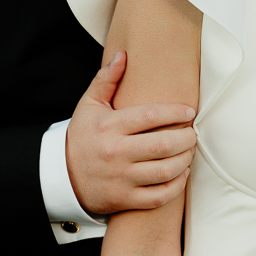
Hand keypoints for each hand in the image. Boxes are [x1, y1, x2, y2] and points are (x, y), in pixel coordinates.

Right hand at [67, 51, 196, 217]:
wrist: (62, 177)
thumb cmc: (82, 137)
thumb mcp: (88, 106)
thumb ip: (106, 80)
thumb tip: (123, 55)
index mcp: (109, 127)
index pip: (150, 116)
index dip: (175, 112)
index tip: (189, 111)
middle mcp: (116, 153)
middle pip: (163, 145)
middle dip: (186, 138)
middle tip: (192, 134)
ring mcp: (121, 179)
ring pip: (165, 170)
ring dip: (185, 160)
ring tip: (188, 152)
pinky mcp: (125, 199)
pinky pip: (159, 196)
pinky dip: (177, 185)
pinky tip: (181, 173)